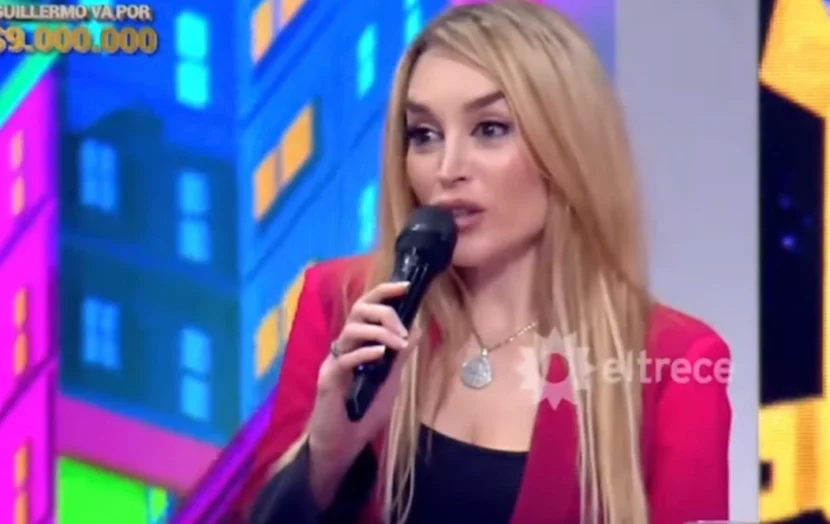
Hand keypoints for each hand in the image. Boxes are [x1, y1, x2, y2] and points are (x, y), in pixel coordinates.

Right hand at [306, 281, 419, 503]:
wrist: (342, 445)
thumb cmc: (363, 414)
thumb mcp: (390, 381)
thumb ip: (400, 357)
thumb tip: (417, 330)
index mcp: (357, 343)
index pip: (367, 307)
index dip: (384, 292)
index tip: (406, 285)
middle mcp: (343, 347)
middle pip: (357, 310)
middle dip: (384, 311)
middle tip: (403, 330)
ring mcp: (334, 362)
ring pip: (350, 330)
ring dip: (379, 332)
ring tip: (397, 345)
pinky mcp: (328, 380)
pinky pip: (344, 359)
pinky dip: (364, 352)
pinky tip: (381, 354)